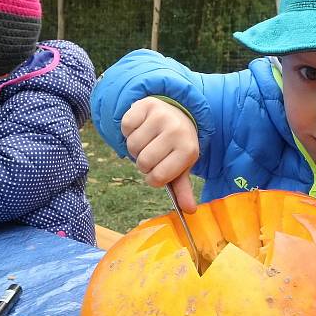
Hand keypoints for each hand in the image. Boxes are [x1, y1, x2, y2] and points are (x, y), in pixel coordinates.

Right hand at [122, 97, 198, 212]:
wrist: (176, 112)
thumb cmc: (175, 146)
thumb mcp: (181, 167)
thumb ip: (183, 189)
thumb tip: (189, 210)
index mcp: (188, 150)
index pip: (157, 178)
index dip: (152, 178)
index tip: (159, 168)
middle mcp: (177, 131)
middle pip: (143, 162)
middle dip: (143, 163)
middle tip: (152, 153)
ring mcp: (161, 116)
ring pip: (132, 146)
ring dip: (135, 147)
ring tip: (147, 140)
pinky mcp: (146, 105)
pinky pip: (126, 127)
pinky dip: (128, 130)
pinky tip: (141, 127)